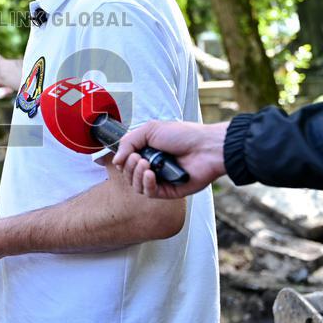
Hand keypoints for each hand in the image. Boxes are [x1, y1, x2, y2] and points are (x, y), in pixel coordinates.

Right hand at [111, 121, 228, 198]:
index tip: (126, 154)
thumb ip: (128, 142)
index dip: (123, 160)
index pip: (126, 161)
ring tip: (146, 164)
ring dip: (136, 175)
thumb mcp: (150, 130)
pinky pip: (150, 193)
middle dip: (130, 166)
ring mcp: (160, 180)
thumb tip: (115, 160)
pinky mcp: (168, 191)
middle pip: (128, 174)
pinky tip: (151, 174)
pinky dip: (147, 184)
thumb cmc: (184, 135)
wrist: (206, 148)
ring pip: (136, 186)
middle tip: (138, 157)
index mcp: (148, 151)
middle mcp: (153, 166)